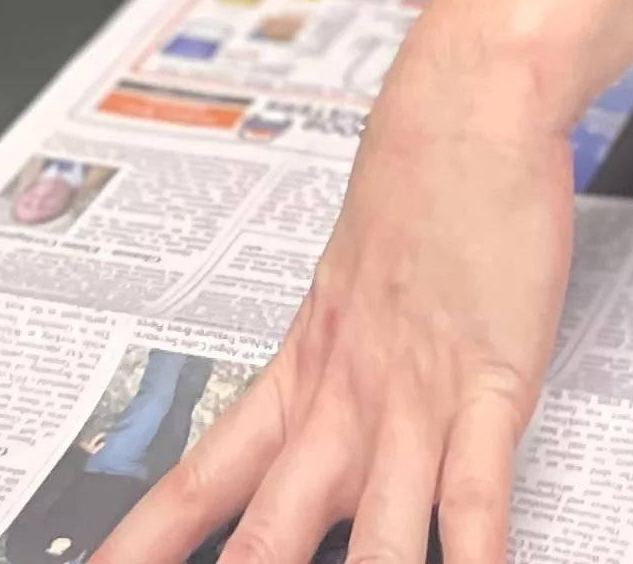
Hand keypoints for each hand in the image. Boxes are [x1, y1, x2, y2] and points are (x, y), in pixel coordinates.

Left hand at [97, 30, 574, 563]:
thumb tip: (314, 415)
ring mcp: (416, 404)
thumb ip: (332, 362)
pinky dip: (474, 555)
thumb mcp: (345, 284)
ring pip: (372, 541)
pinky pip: (476, 497)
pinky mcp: (493, 387)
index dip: (139, 549)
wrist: (466, 113)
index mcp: (300, 378)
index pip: (195, 488)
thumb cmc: (414, 188)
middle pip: (269, 539)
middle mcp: (346, 408)